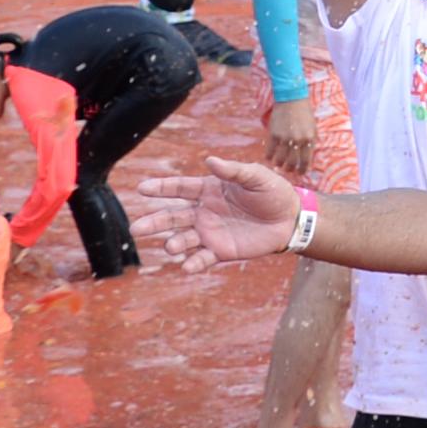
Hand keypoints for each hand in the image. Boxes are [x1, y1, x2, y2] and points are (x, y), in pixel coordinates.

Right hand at [131, 155, 304, 270]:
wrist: (289, 219)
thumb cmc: (272, 193)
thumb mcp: (257, 177)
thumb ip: (234, 171)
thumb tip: (210, 160)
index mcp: (208, 190)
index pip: (180, 188)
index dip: (161, 188)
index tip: (142, 188)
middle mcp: (203, 211)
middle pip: (173, 217)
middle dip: (154, 222)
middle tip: (137, 228)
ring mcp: (209, 232)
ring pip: (183, 239)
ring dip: (174, 243)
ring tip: (171, 247)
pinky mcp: (220, 251)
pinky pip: (202, 258)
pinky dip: (193, 263)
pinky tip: (186, 266)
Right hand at [263, 95, 317, 176]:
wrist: (292, 99)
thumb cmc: (304, 114)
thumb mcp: (313, 129)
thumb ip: (310, 143)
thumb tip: (306, 159)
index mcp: (309, 139)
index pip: (306, 161)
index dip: (302, 170)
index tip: (299, 173)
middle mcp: (298, 140)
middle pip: (292, 163)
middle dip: (290, 169)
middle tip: (288, 170)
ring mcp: (285, 138)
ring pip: (280, 160)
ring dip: (279, 165)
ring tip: (279, 164)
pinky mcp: (273, 134)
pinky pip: (270, 152)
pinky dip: (269, 157)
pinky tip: (270, 157)